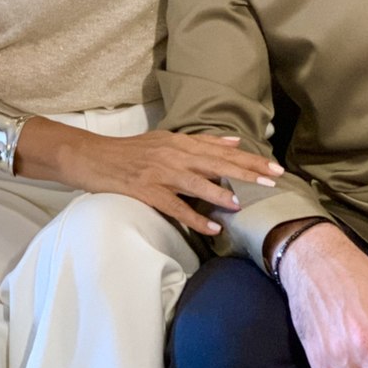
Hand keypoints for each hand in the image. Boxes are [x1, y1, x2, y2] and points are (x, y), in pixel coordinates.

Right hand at [56, 128, 283, 235]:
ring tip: (242, 203)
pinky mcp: (146, 191)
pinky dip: (193, 218)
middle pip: (217, 163)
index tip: (274, 167)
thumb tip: (236, 142)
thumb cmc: (132, 150)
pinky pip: (174, 207)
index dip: (251, 159)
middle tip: (273, 181)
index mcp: (181, 142)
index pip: (223, 151)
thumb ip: (202, 142)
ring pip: (196, 183)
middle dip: (247, 172)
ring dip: (220, 193)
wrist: (93, 156)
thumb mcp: (168, 139)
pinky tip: (211, 228)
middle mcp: (174, 155)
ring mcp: (159, 173)